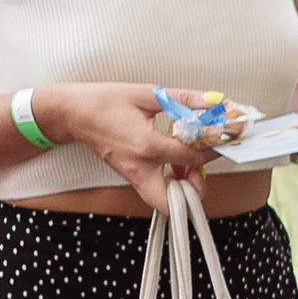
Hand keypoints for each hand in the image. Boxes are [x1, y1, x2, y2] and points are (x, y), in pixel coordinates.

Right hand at [45, 81, 219, 213]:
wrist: (73, 113)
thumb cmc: (105, 101)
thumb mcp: (148, 94)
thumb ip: (184, 99)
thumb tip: (214, 101)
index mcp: (147, 146)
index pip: (192, 158)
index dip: (214, 149)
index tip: (224, 140)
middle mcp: (139, 168)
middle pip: (172, 204)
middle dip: (193, 193)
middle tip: (201, 171)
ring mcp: (133, 176)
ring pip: (163, 202)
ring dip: (182, 189)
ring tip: (189, 164)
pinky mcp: (129, 177)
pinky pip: (154, 191)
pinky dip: (169, 183)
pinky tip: (174, 163)